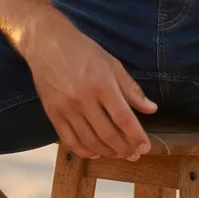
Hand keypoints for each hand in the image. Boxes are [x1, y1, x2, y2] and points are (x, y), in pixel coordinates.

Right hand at [23, 16, 157, 160]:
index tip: (145, 146)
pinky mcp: (53, 114)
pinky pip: (70, 140)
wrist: (47, 43)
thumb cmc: (83, 51)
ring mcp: (66, 108)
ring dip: (107, 152)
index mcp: (102, 83)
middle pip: (108, 134)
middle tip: (134, 154)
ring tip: (119, 154)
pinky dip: (84, 151)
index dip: (136, 136)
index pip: (123, 118)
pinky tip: (95, 152)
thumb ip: (131, 89)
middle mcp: (83, 98)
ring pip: (90, 141)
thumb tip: (151, 109)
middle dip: (125, 148)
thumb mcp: (112, 63)